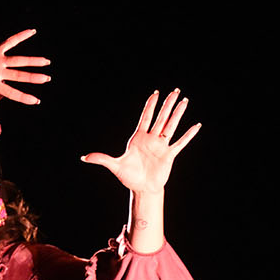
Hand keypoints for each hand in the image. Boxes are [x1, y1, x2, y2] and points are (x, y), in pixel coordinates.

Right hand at [0, 28, 50, 110]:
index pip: (11, 92)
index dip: (23, 97)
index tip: (36, 101)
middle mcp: (0, 72)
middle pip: (19, 75)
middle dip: (33, 77)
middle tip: (47, 78)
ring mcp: (1, 61)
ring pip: (19, 61)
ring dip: (33, 61)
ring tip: (47, 62)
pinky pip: (11, 41)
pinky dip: (21, 36)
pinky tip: (33, 31)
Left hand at [80, 89, 201, 192]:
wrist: (142, 189)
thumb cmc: (129, 177)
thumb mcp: (114, 166)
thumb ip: (101, 159)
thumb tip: (83, 158)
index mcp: (139, 138)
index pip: (146, 117)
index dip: (150, 105)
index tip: (156, 93)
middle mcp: (152, 139)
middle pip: (161, 117)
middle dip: (168, 104)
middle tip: (176, 90)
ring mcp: (161, 146)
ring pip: (172, 126)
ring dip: (178, 114)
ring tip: (185, 102)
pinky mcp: (169, 155)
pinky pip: (180, 143)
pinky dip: (188, 135)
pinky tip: (196, 126)